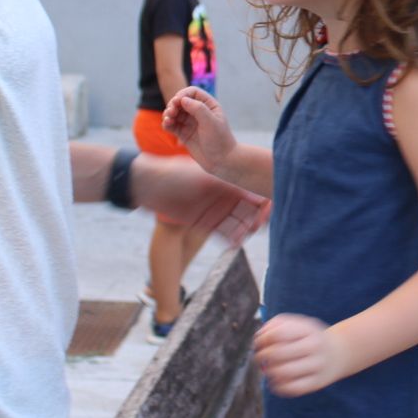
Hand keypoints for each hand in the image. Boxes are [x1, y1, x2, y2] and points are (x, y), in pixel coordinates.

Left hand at [130, 155, 268, 246]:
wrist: (148, 184)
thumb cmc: (176, 173)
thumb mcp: (205, 178)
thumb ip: (230, 188)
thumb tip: (256, 196)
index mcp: (227, 181)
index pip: (253, 193)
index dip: (263, 203)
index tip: (269, 211)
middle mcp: (224, 196)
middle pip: (248, 210)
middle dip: (256, 218)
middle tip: (259, 226)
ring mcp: (215, 210)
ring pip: (237, 223)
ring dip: (243, 230)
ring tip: (246, 236)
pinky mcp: (204, 223)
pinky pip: (222, 232)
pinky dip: (230, 238)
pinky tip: (235, 243)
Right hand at [162, 87, 233, 170]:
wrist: (222, 161)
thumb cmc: (220, 140)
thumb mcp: (211, 122)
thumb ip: (198, 109)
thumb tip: (183, 99)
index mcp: (209, 106)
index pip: (193, 92)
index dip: (183, 94)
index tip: (177, 102)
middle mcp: (199, 112)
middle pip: (181, 101)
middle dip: (173, 104)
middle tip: (171, 112)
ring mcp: (191, 123)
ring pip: (175, 113)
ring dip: (168, 113)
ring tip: (168, 119)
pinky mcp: (184, 134)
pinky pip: (172, 125)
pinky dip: (167, 123)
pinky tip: (166, 124)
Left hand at [255, 313, 349, 395]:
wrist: (338, 353)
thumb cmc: (308, 338)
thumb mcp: (298, 324)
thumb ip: (276, 325)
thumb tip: (259, 337)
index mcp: (308, 329)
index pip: (278, 334)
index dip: (262, 339)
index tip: (258, 342)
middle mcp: (315, 346)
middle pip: (278, 353)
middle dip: (261, 356)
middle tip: (259, 357)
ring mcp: (318, 366)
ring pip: (283, 373)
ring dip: (268, 372)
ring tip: (268, 369)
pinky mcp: (316, 383)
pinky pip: (292, 388)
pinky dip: (278, 386)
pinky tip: (275, 381)